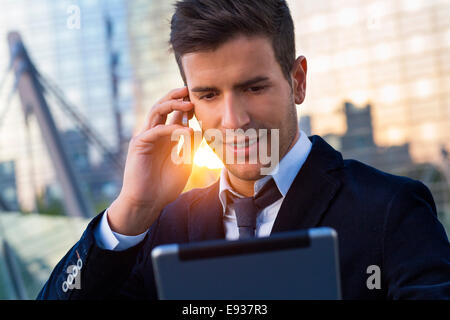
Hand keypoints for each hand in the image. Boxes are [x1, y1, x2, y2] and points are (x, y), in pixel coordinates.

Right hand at [108, 87, 197, 234]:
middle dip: (176, 96)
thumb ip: (190, 147)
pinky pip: (155, 130)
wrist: (148, 203)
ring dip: (172, 104)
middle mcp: (154, 134)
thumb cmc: (165, 186)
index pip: (174, 114)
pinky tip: (185, 130)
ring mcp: (145, 138)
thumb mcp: (184, 163)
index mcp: (165, 138)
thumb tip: (198, 130)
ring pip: (156, 112)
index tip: (201, 100)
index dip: (186, 105)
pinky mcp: (139, 145)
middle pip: (163, 107)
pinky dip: (171, 128)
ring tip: (189, 103)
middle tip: (191, 90)